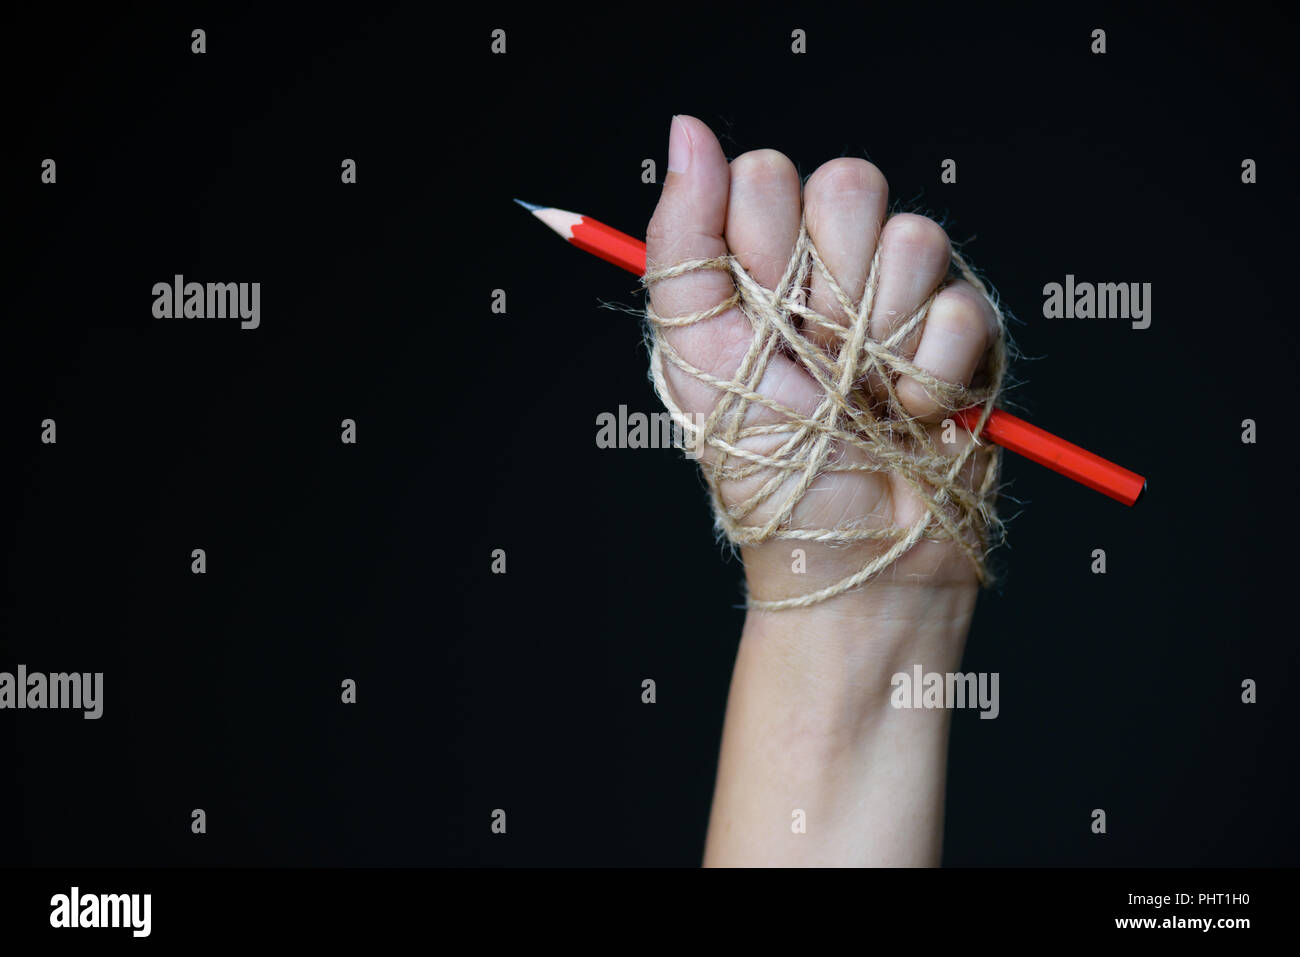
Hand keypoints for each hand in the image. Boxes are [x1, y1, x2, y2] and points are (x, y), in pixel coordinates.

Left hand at [646, 115, 1002, 607]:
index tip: (758, 317)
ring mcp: (904, 300)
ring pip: (915, 236)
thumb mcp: (699, 360)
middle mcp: (834, 271)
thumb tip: (685, 130)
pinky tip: (912, 417)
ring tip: (862, 395)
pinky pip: (963, 304)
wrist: (852, 558)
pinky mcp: (965, 338)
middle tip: (814, 356)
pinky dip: (931, 373)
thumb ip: (684, 245)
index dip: (763, 243)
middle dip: (826, 282)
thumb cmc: (768, 471)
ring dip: (879, 334)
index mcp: (762, 267)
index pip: (767, 176)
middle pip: (849, 184)